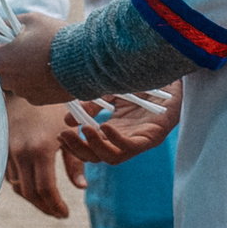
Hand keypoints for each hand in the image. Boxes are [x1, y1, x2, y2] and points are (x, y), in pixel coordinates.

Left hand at [0, 15, 71, 106]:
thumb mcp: (33, 20)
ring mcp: (23, 92)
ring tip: (38, 58)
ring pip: (14, 80)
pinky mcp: (37, 100)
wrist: (85, 62)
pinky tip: (47, 71)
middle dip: (5, 57)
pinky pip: (29, 89)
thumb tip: (2, 26)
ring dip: (20, 70)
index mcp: (2, 59)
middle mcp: (8, 80)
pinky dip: (33, 81)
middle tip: (18, 46)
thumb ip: (11, 22)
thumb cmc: (57, 39)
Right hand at [4, 95, 78, 219]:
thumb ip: (75, 161)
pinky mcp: (1, 150)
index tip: (65, 214)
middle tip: (58, 213)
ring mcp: (8, 152)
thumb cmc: (51, 106)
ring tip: (48, 204)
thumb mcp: (69, 130)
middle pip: (30, 194)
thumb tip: (82, 187)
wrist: (21, 87)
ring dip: (33, 199)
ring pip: (19, 187)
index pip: (46, 189)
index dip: (56, 206)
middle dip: (45, 207)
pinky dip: (23, 186)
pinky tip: (34, 188)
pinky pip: (11, 177)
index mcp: (41, 149)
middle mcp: (22, 153)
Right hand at [62, 82, 182, 166]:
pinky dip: (116, 139)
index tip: (59, 134)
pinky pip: (131, 146)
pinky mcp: (153, 137)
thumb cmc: (141, 81)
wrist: (167, 70)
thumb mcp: (109, 91)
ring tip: (85, 130)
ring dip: (95, 147)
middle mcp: (125, 138)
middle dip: (78, 149)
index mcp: (113, 130)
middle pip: (97, 156)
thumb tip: (67, 121)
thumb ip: (90, 106)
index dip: (74, 144)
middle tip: (63, 135)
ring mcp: (139, 140)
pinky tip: (105, 127)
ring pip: (113, 157)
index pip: (90, 146)